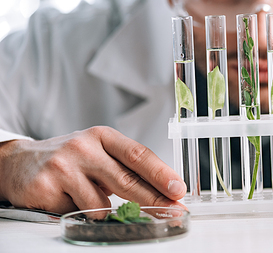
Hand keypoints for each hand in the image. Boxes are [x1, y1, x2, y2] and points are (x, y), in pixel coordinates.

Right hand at [0, 126, 185, 213]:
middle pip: (126, 180)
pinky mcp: (46, 187)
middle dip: (154, 200)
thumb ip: (124, 167)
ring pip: (101, 204)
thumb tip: (161, 190)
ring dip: (101, 208)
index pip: (138, 154)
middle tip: (172, 211)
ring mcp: (64, 166)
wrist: (19, 162)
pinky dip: (79, 212)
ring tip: (84, 193)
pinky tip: (67, 198)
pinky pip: (78, 213)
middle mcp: (84, 147)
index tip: (178, 189)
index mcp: (103, 136)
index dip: (161, 174)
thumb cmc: (69, 158)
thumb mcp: (98, 152)